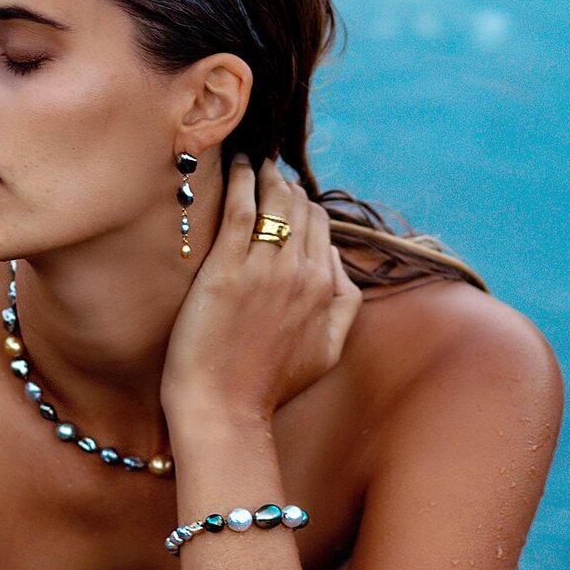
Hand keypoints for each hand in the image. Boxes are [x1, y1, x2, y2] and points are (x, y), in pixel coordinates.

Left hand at [161, 154, 362, 422]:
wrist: (224, 407)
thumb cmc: (268, 385)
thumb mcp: (328, 351)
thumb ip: (345, 306)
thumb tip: (339, 267)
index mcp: (328, 290)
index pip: (322, 228)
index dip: (304, 208)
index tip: (287, 196)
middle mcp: (303, 273)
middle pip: (302, 209)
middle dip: (287, 186)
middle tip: (268, 172)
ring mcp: (266, 269)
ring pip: (277, 202)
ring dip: (267, 175)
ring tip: (254, 162)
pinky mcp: (228, 269)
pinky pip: (241, 209)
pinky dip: (242, 180)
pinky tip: (236, 165)